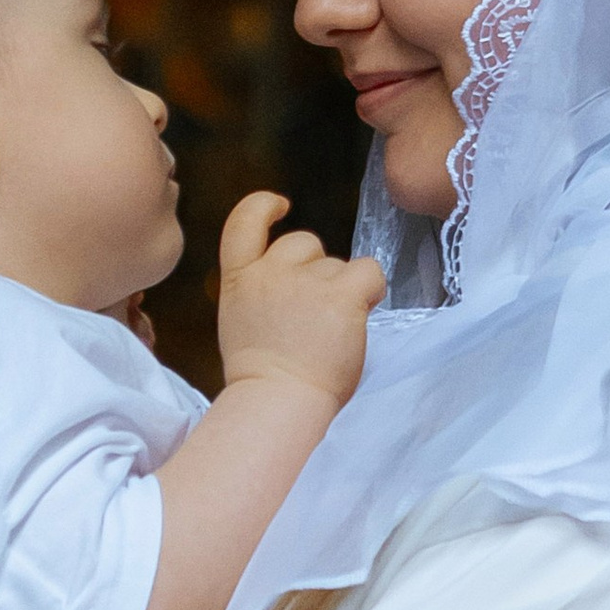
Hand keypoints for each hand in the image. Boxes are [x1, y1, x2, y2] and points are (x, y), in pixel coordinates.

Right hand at [214, 192, 384, 410]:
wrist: (277, 403)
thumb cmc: (262, 380)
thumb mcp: (241, 324)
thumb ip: (260, 294)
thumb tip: (291, 290)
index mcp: (238, 280)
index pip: (243, 221)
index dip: (264, 206)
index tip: (281, 206)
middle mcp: (270, 271)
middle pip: (304, 243)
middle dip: (316, 267)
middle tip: (316, 312)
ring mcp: (306, 280)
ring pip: (339, 264)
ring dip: (342, 289)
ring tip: (333, 330)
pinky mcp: (342, 294)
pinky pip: (369, 272)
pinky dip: (372, 290)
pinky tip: (363, 311)